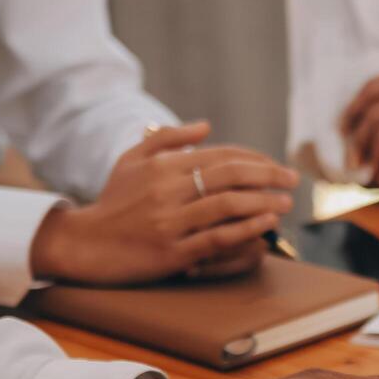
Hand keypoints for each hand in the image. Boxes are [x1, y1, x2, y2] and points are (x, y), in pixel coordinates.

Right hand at [29, 121, 298, 284]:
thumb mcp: (131, 161)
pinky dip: (245, 229)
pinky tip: (265, 224)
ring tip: (285, 203)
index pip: (219, 155)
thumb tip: (206, 125)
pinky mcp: (172, 252)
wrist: (85, 245)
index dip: (254, 159)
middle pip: (229, 175)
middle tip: (293, 179)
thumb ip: (166, 138)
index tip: (276, 166)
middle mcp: (167, 190)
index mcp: (161, 166)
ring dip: (263, 202)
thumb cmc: (113, 202)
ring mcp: (170, 222)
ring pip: (227, 205)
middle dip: (268, 175)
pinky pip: (217, 237)